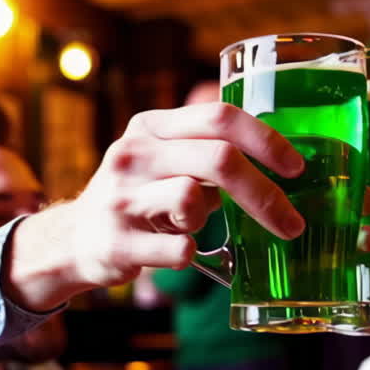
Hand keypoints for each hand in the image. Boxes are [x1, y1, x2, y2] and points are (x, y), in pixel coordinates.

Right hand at [5, 103, 304, 311]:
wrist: (74, 240)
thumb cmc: (137, 199)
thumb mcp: (164, 161)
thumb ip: (208, 153)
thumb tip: (278, 163)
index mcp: (152, 127)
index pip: (219, 116)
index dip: (266, 140)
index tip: (296, 168)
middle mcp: (134, 153)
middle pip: (218, 159)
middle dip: (264, 194)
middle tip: (290, 223)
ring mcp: (121, 197)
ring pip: (193, 198)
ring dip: (208, 219)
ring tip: (191, 226)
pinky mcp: (116, 241)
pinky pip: (178, 248)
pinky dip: (189, 252)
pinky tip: (177, 250)